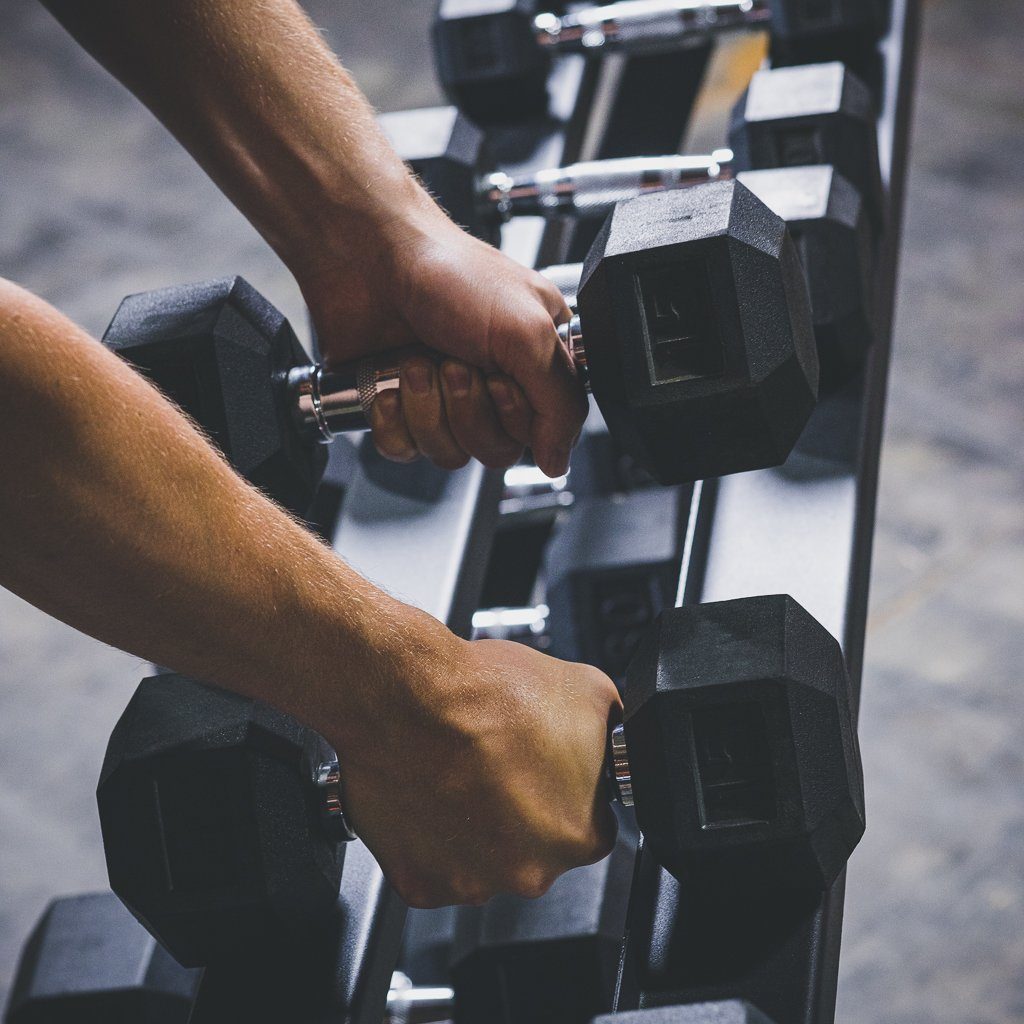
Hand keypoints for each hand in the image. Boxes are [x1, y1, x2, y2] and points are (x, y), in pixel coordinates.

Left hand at [297, 199, 587, 477]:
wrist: (369, 257)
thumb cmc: (448, 273)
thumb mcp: (528, 332)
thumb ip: (559, 403)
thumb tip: (559, 459)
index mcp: (534, 362)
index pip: (540, 432)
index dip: (514, 416)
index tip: (498, 379)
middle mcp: (491, 384)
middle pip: (493, 450)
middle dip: (468, 410)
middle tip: (454, 363)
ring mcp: (443, 398)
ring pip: (448, 453)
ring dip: (428, 408)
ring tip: (419, 360)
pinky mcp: (400, 408)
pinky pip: (403, 449)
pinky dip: (393, 418)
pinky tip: (392, 381)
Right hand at [327, 617, 620, 907]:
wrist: (407, 697)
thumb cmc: (487, 694)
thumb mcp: (587, 689)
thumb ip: (609, 732)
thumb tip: (613, 740)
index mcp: (579, 834)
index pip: (589, 824)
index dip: (567, 790)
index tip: (546, 768)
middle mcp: (529, 872)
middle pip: (536, 848)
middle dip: (521, 811)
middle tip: (500, 765)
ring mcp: (471, 883)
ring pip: (484, 860)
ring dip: (477, 826)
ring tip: (460, 773)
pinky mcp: (420, 883)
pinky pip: (434, 866)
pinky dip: (432, 837)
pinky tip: (431, 792)